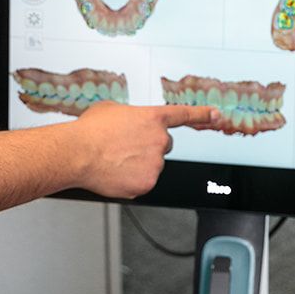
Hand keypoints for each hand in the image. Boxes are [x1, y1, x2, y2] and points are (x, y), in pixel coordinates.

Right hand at [71, 101, 221, 197]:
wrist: (77, 153)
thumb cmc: (89, 130)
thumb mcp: (111, 110)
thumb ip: (130, 116)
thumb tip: (128, 124)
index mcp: (153, 118)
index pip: (184, 115)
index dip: (203, 115)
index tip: (217, 115)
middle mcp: (159, 140)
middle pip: (163, 145)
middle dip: (149, 147)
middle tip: (125, 147)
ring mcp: (155, 163)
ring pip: (152, 165)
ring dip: (138, 163)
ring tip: (114, 159)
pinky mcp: (147, 183)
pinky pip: (142, 182)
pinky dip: (131, 180)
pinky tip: (115, 173)